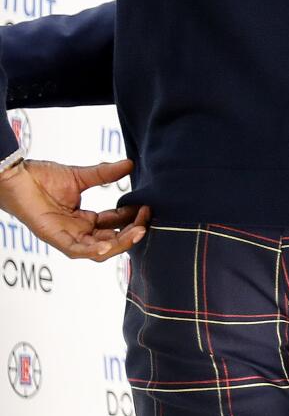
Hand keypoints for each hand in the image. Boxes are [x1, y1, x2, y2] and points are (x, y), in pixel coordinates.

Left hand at [0, 158, 148, 260]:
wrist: (14, 174)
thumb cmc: (40, 176)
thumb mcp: (80, 176)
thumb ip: (105, 174)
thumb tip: (130, 164)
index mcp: (83, 221)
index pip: (114, 225)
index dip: (131, 218)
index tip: (145, 207)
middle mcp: (77, 232)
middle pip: (111, 241)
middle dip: (131, 233)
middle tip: (146, 220)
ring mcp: (65, 236)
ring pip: (98, 251)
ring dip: (119, 244)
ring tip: (137, 231)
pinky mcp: (53, 237)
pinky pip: (76, 250)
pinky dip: (93, 251)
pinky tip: (107, 245)